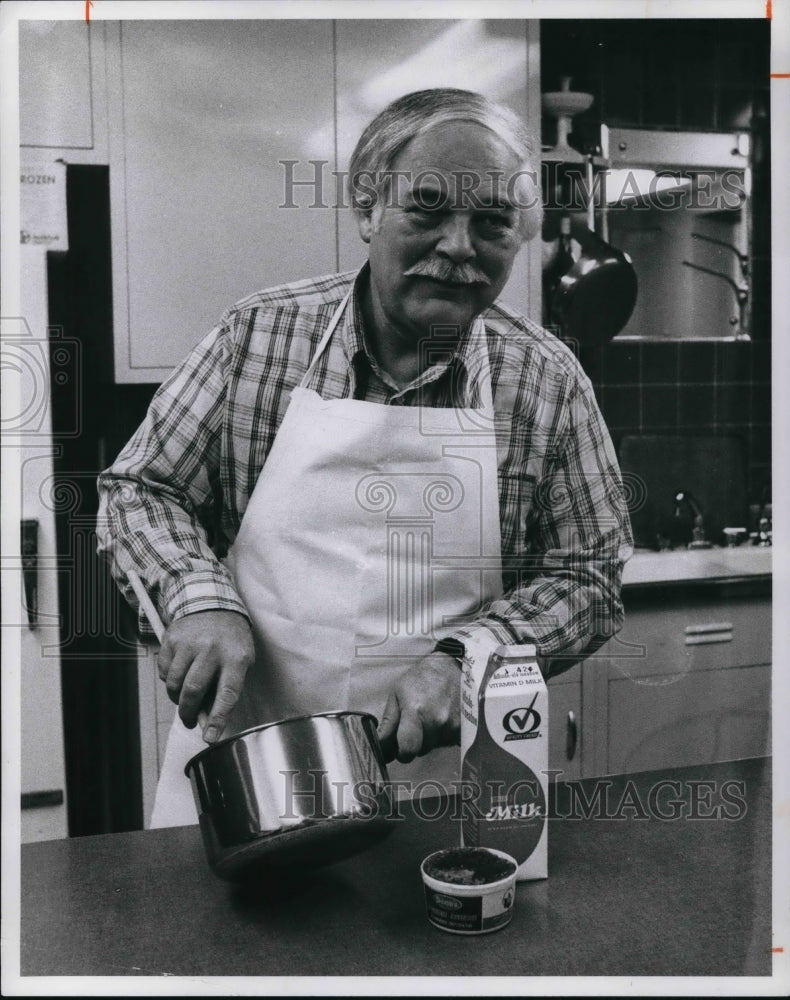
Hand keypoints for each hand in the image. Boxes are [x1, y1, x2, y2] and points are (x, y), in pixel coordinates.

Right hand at [156, 610, 254, 743]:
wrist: (214, 604)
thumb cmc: (231, 641)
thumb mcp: (240, 660)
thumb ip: (225, 688)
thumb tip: (207, 719)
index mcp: (236, 657)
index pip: (227, 694)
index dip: (218, 719)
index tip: (210, 738)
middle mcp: (212, 649)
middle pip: (193, 691)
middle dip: (188, 713)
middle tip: (190, 721)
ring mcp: (190, 643)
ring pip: (174, 684)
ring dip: (176, 698)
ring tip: (184, 695)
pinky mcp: (171, 639)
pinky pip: (163, 671)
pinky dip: (168, 679)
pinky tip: (180, 670)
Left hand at [377, 652, 460, 763]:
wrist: (452, 665)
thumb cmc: (422, 678)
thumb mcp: (397, 694)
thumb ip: (388, 723)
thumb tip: (381, 748)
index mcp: (416, 712)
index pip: (407, 750)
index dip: (402, 753)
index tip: (401, 746)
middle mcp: (437, 721)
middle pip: (421, 750)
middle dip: (416, 742)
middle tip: (417, 721)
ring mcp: (454, 725)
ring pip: (435, 746)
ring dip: (430, 738)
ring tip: (431, 715)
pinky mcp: (465, 727)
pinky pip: (449, 742)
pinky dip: (444, 735)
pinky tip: (443, 718)